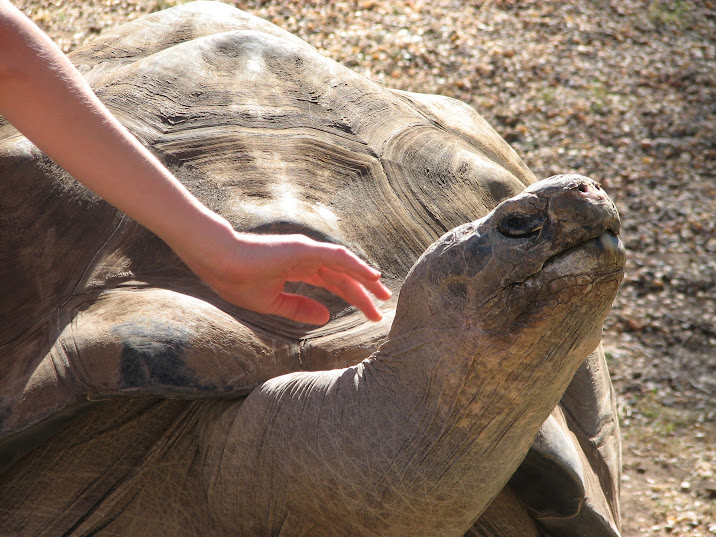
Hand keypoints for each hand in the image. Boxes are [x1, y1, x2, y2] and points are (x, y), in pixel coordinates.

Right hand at [177, 230, 391, 325]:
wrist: (219, 264)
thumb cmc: (238, 280)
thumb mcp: (274, 303)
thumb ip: (300, 308)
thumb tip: (326, 317)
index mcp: (298, 269)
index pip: (333, 284)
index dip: (352, 298)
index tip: (369, 314)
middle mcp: (307, 258)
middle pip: (343, 276)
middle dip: (364, 292)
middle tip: (383, 307)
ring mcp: (306, 251)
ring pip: (345, 265)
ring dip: (366, 279)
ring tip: (383, 293)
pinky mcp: (304, 249)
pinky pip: (337, 256)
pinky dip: (356, 265)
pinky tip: (371, 276)